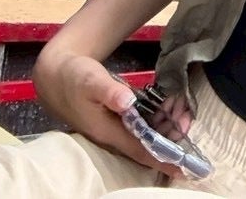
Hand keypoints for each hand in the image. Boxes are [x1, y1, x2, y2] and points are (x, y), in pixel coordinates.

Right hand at [32, 50, 182, 175]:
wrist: (55, 76)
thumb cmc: (73, 78)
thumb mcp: (91, 80)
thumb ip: (109, 91)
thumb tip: (127, 101)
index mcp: (108, 132)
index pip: (141, 151)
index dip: (163, 159)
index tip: (185, 168)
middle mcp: (112, 136)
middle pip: (147, 146)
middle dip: (170, 141)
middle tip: (190, 127)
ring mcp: (113, 130)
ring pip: (145, 137)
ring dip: (165, 131)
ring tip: (184, 118)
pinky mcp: (114, 121)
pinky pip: (140, 127)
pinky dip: (155, 122)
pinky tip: (167, 112)